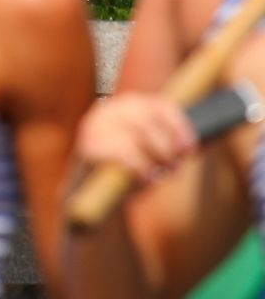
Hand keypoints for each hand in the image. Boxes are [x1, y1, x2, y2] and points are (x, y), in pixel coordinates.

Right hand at [74, 93, 198, 184]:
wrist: (93, 193)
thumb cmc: (130, 170)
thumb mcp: (152, 152)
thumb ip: (172, 142)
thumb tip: (209, 138)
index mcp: (127, 105)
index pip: (159, 105)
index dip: (179, 126)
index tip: (190, 149)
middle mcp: (108, 110)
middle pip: (148, 119)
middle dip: (167, 146)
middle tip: (175, 166)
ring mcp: (96, 127)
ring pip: (137, 137)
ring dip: (155, 159)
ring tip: (160, 174)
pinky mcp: (89, 146)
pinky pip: (124, 153)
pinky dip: (141, 168)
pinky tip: (146, 178)